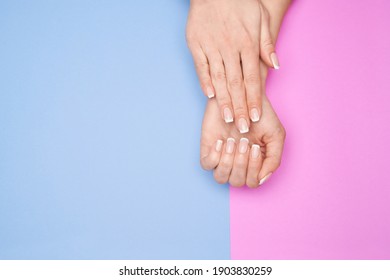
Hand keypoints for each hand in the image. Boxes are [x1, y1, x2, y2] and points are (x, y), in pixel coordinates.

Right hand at [186, 0, 278, 132]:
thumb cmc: (240, 3)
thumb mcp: (260, 18)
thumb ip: (266, 43)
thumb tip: (275, 65)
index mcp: (247, 44)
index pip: (252, 78)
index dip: (254, 99)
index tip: (255, 116)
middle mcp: (229, 48)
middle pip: (235, 84)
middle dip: (240, 107)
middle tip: (241, 127)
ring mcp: (211, 47)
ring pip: (218, 79)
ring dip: (223, 100)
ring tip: (227, 118)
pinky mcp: (196, 45)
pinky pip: (201, 67)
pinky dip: (204, 81)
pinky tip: (209, 96)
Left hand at [200, 64, 285, 186]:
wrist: (243, 94)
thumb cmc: (261, 115)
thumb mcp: (276, 135)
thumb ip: (274, 159)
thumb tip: (261, 179)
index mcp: (255, 164)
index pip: (252, 182)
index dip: (253, 169)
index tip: (255, 147)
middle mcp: (237, 163)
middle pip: (237, 182)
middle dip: (241, 162)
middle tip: (244, 141)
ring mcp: (222, 157)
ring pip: (221, 178)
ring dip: (228, 162)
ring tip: (232, 142)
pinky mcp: (208, 148)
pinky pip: (206, 165)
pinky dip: (214, 156)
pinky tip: (221, 141)